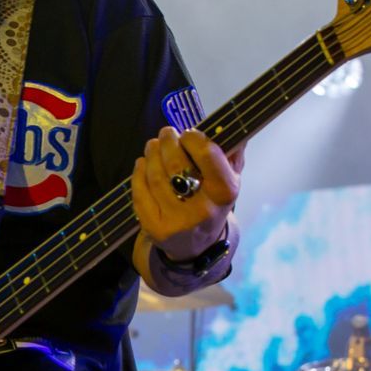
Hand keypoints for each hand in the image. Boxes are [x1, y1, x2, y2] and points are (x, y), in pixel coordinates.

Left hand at [131, 127, 242, 261]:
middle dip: (168, 142)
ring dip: (151, 154)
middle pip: (177, 164)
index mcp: (224, 193)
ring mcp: (176, 221)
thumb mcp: (229, 181)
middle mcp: (202, 209)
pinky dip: (139, 172)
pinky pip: (140, 192)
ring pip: (156, 176)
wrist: (197, 245)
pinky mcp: (155, 227)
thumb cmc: (212, 202)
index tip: (188, 133)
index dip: (193, 138)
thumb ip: (231, 153)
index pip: (207, 155)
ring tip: (153, 146)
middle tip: (166, 133)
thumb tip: (229, 125)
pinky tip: (143, 164)